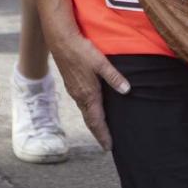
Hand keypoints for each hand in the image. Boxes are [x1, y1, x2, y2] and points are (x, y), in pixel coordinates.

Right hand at [46, 27, 128, 149]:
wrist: (60, 40)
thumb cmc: (81, 51)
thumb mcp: (101, 63)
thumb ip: (115, 77)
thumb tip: (127, 91)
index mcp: (88, 95)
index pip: (96, 121)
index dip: (103, 135)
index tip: (109, 147)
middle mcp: (79, 96)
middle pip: (90, 120)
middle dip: (98, 132)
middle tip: (106, 143)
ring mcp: (74, 91)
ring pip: (85, 112)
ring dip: (94, 122)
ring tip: (102, 128)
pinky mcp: (71, 84)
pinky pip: (81, 103)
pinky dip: (89, 111)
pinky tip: (93, 107)